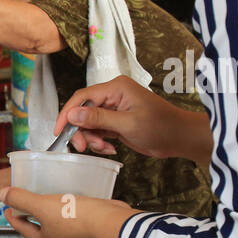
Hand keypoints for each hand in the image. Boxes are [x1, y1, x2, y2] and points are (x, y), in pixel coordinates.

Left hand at [0, 186, 136, 237]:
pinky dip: (70, 217)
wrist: (110, 222)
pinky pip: (74, 227)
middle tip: (28, 204)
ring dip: (53, 218)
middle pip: (40, 230)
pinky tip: (72, 206)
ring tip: (50, 203)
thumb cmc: (74, 216)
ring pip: (58, 229)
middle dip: (33, 218)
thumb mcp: (42, 205)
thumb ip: (21, 199)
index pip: (22, 228)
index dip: (13, 216)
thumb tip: (2, 194)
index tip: (8, 207)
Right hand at [57, 76, 211, 165]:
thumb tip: (72, 114)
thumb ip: (98, 118)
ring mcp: (114, 109)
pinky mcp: (116, 121)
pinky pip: (98, 130)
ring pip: (89, 123)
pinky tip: (109, 148)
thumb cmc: (161, 127)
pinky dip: (99, 141)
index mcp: (116, 88)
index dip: (67, 113)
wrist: (179, 138)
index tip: (59, 131)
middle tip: (83, 147)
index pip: (82, 97)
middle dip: (81, 130)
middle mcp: (113, 96)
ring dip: (91, 138)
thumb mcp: (127, 123)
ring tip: (104, 148)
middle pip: (83, 111)